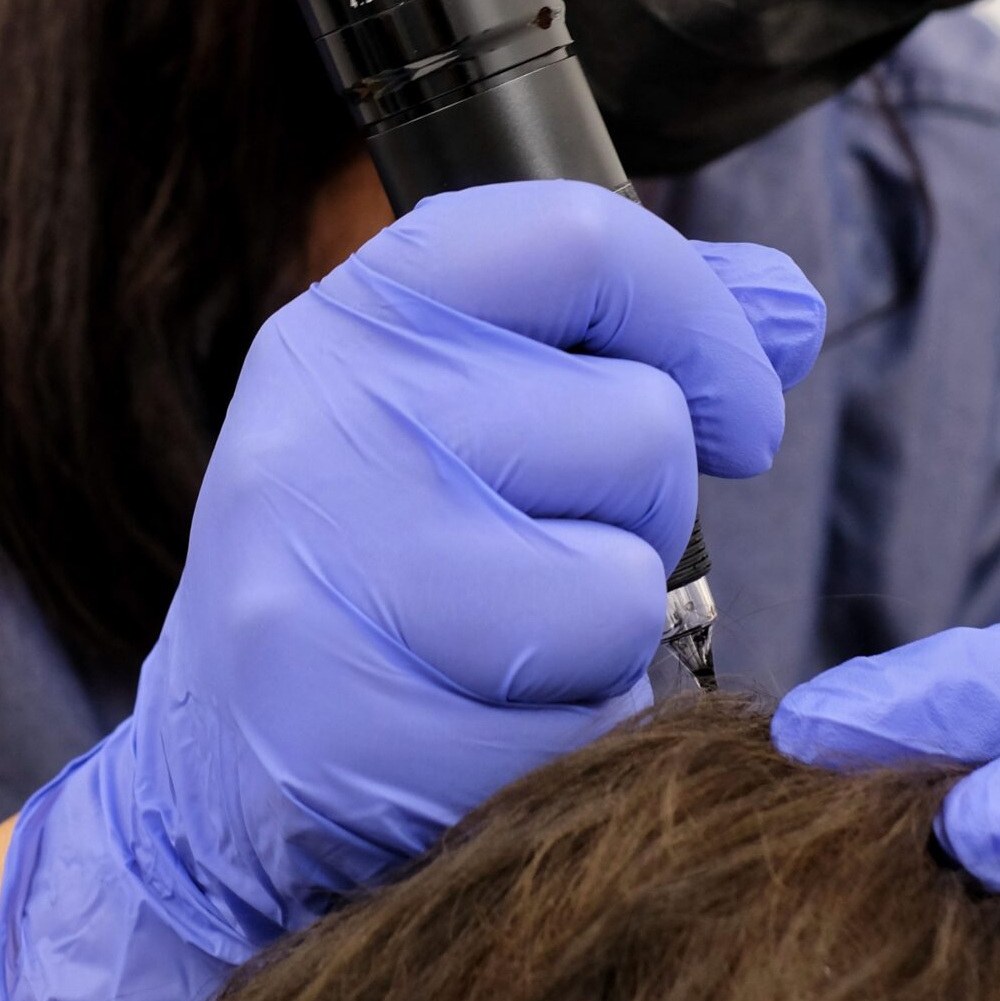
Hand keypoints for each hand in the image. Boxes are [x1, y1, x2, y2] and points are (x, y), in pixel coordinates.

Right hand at [0, 178, 824, 1000]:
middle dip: (646, 514)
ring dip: (606, 646)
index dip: (703, 322)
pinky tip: (469, 734)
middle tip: (545, 554)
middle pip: (640, 428)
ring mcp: (318, 570)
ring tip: (501, 649)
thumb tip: (791, 306)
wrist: (208, 762)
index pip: (582, 238)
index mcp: (366, 310)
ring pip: (620, 593)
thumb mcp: (470, 405)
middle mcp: (327, 414)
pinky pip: (570, 736)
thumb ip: (629, 340)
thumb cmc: (384, 557)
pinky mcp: (338, 730)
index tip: (738, 414)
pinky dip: (558, 750)